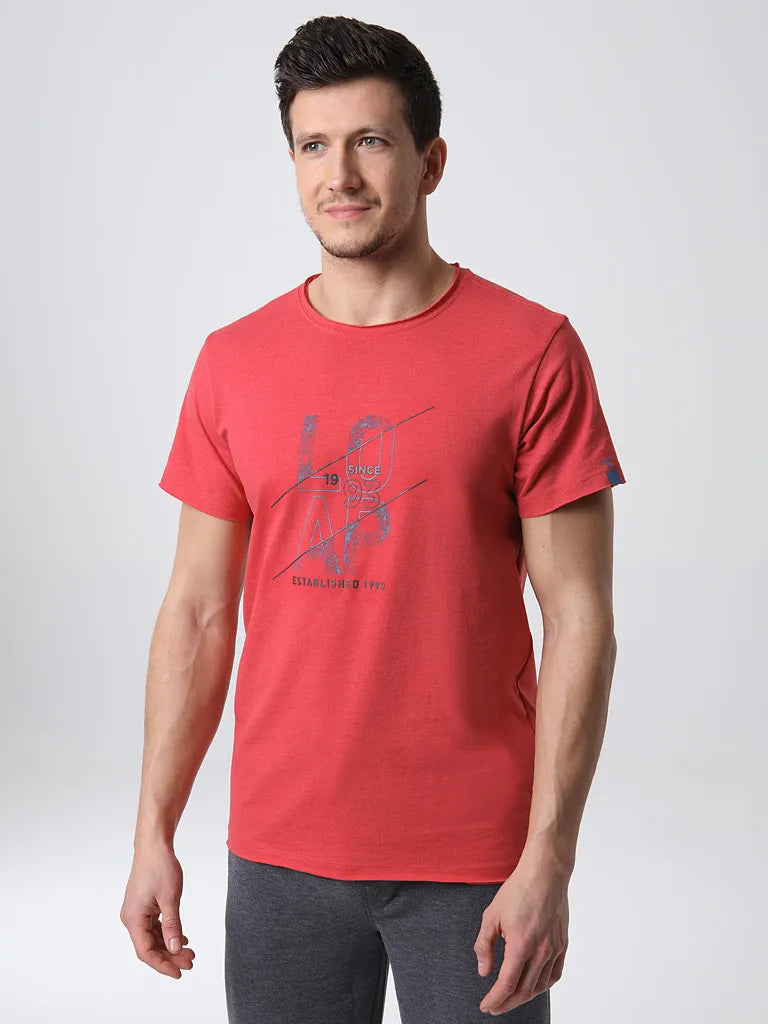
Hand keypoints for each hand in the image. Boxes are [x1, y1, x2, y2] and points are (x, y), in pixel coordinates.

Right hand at [120, 844, 195, 978]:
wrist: (154, 846)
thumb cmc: (160, 867)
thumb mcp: (170, 898)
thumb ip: (172, 925)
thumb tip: (174, 948)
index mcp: (133, 918)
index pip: (145, 951)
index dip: (162, 965)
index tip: (179, 972)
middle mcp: (131, 918)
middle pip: (149, 946)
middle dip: (170, 956)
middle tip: (191, 962)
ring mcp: (137, 912)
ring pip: (152, 938)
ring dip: (170, 946)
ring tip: (189, 952)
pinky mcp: (143, 907)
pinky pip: (154, 927)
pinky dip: (167, 934)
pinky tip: (182, 938)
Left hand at [474, 846, 568, 1013]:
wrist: (545, 874)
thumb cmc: (518, 890)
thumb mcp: (491, 915)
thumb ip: (484, 945)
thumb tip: (484, 971)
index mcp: (521, 945)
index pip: (507, 984)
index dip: (495, 999)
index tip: (486, 1006)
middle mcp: (540, 951)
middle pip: (524, 991)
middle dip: (507, 1003)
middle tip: (495, 1006)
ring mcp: (554, 949)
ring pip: (540, 986)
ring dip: (524, 997)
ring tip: (511, 998)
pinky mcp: (562, 944)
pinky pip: (555, 974)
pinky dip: (543, 985)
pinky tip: (534, 985)